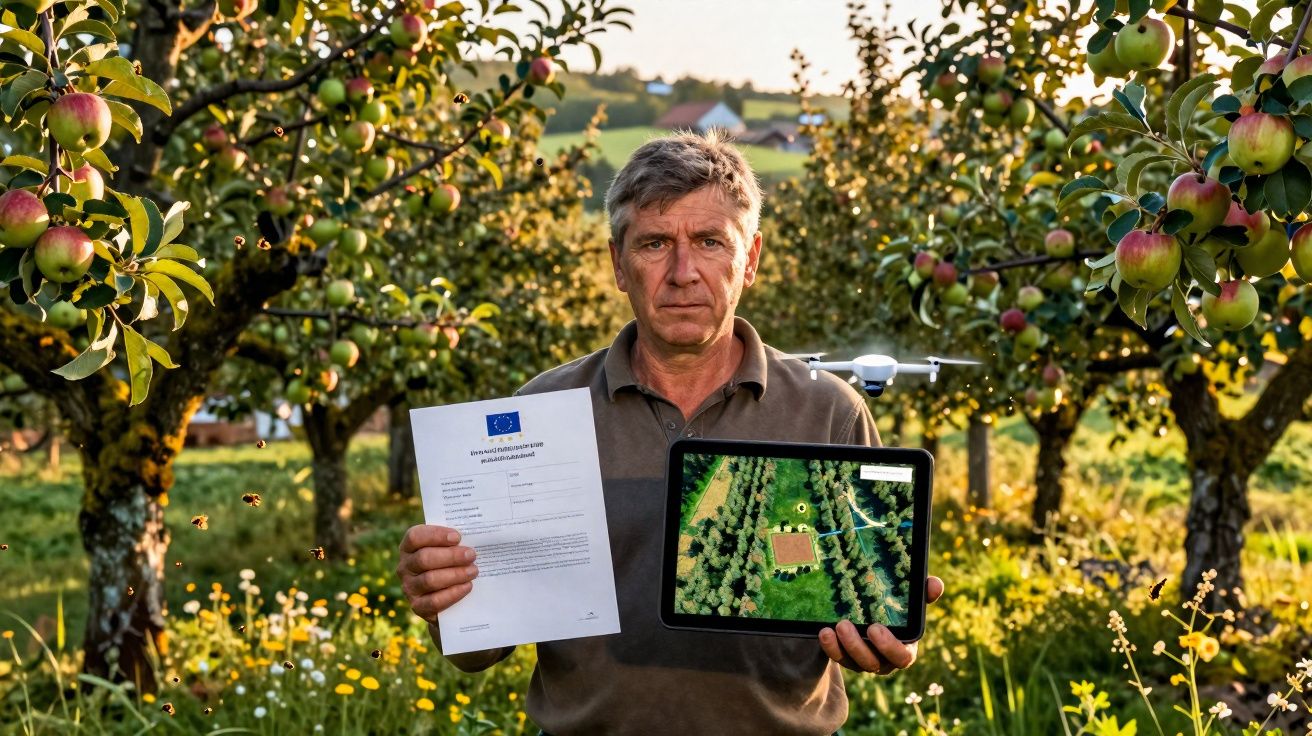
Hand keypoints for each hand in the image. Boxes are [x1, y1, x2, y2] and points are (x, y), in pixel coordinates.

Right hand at [396, 524, 479, 623]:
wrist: (446, 596)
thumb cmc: (449, 563)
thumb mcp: (447, 548)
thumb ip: (454, 541)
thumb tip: (473, 535)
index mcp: (408, 548)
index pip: (415, 537)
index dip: (436, 535)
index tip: (457, 537)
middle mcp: (404, 567)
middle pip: (424, 558)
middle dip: (451, 556)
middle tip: (471, 555)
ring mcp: (409, 587)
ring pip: (430, 580)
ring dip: (455, 574)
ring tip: (473, 571)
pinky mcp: (418, 606)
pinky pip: (435, 601)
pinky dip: (453, 593)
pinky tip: (467, 586)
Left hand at [818, 575, 943, 674]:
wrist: (872, 613)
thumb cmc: (898, 609)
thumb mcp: (910, 601)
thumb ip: (923, 594)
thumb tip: (935, 584)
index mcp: (905, 648)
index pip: (902, 657)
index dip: (888, 646)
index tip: (874, 628)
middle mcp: (885, 660)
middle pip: (874, 663)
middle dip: (858, 647)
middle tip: (845, 625)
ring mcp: (865, 661)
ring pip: (854, 663)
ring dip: (842, 646)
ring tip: (832, 627)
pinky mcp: (848, 658)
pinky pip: (839, 657)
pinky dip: (831, 646)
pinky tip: (824, 631)